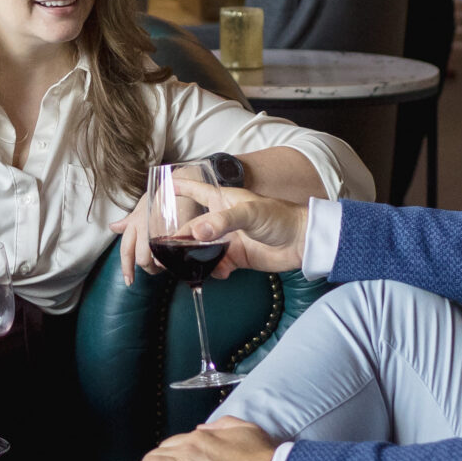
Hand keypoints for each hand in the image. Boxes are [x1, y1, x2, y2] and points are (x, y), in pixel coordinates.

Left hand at [111, 178, 206, 286]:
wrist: (186, 182)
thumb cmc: (164, 195)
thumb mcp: (143, 205)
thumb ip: (129, 220)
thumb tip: (113, 227)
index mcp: (135, 222)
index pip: (126, 250)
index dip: (127, 268)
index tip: (129, 281)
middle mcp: (144, 226)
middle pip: (141, 259)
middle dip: (148, 268)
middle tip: (157, 267)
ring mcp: (160, 229)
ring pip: (156, 260)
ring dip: (161, 266)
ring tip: (167, 261)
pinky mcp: (177, 231)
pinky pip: (172, 253)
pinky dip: (173, 259)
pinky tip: (177, 257)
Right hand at [157, 176, 310, 273]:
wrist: (301, 242)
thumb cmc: (279, 217)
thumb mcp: (249, 213)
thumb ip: (222, 222)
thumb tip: (196, 234)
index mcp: (221, 200)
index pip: (195, 190)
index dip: (177, 188)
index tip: (160, 188)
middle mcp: (220, 220)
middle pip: (190, 228)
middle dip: (175, 239)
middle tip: (161, 252)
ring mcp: (227, 239)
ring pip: (200, 249)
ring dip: (191, 259)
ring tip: (183, 268)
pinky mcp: (236, 257)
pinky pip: (217, 265)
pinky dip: (214, 271)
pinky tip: (220, 272)